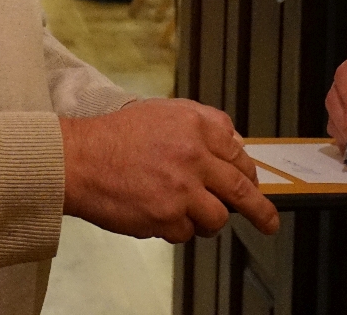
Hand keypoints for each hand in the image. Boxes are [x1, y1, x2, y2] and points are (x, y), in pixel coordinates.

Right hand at [61, 99, 279, 241]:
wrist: (78, 159)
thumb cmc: (115, 137)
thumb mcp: (163, 113)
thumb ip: (201, 126)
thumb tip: (234, 146)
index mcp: (197, 125)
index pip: (239, 152)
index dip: (248, 172)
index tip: (254, 184)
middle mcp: (194, 155)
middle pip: (241, 188)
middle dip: (260, 210)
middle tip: (269, 221)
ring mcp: (181, 189)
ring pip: (217, 218)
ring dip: (207, 220)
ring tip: (187, 212)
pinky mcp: (166, 217)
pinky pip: (186, 233)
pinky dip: (176, 229)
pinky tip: (157, 213)